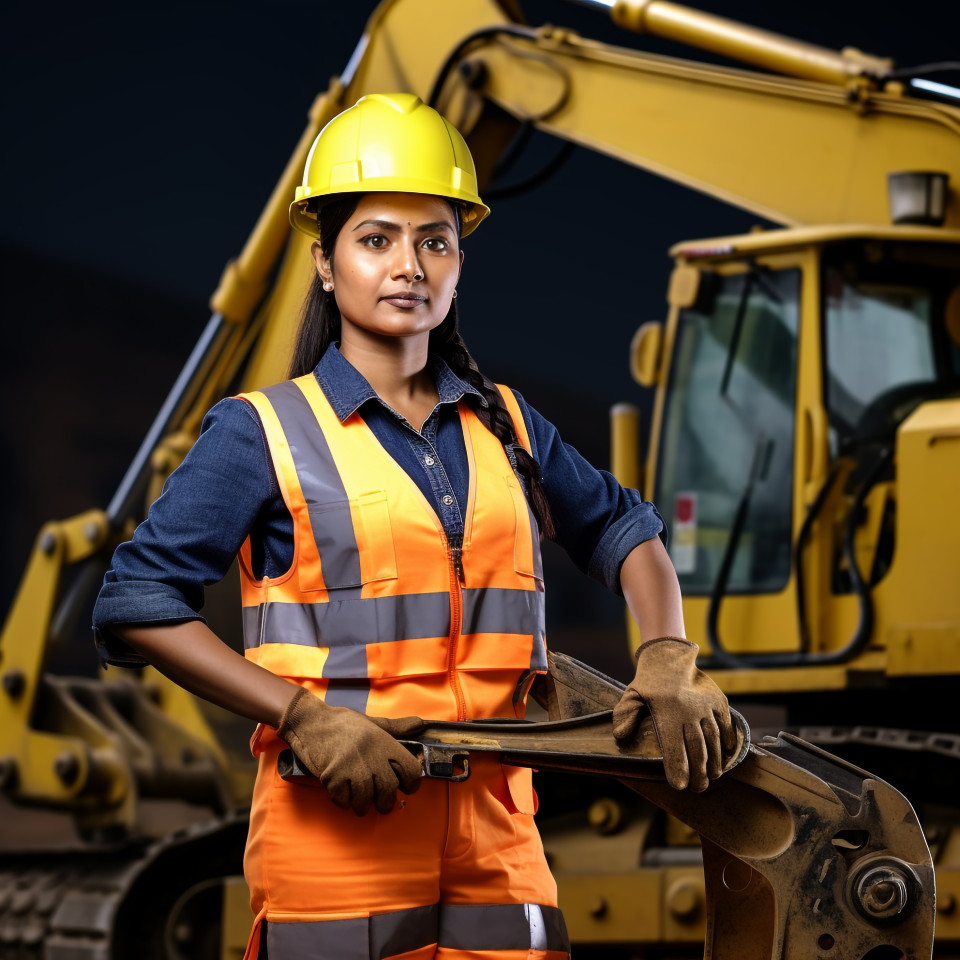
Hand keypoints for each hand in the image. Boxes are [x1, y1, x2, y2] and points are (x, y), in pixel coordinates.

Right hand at [277, 687, 424, 814]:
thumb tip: (420, 725)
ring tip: (358, 802)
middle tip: (380, 803)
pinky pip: (344, 800)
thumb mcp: (373, 723)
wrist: (309, 722)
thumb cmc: (342, 723)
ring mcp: (352, 766)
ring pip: (366, 800)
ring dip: (362, 806)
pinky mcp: (333, 776)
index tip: (405, 787)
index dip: (411, 783)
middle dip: (385, 803)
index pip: (411, 770)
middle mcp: (372, 754)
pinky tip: (340, 793)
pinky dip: (343, 801)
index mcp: (384, 741)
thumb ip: (397, 728)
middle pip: (389, 790)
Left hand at [612, 637, 736, 791]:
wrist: (670, 655)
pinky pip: (725, 723)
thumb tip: (620, 736)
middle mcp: (688, 712)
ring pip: (713, 739)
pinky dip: (727, 739)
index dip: (677, 769)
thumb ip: (625, 715)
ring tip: (714, 776)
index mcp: (667, 714)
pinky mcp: (718, 700)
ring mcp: (705, 706)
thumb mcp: (632, 695)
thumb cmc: (649, 681)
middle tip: (699, 788)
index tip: (679, 786)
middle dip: (699, 772)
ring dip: (715, 760)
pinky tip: (726, 753)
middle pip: (697, 749)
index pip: (674, 748)